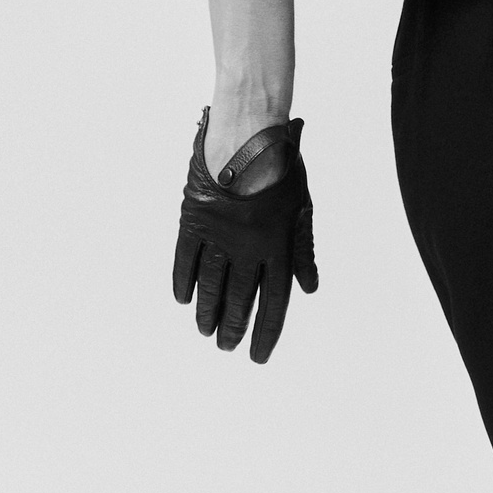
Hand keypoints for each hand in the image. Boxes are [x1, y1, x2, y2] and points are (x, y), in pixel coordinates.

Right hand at [172, 110, 317, 363]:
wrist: (247, 137)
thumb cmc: (282, 168)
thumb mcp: (302, 208)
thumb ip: (302, 251)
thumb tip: (309, 287)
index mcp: (279, 247)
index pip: (274, 303)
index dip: (266, 331)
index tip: (258, 355)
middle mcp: (249, 249)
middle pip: (240, 300)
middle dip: (234, 327)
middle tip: (227, 348)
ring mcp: (219, 238)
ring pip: (212, 286)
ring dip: (209, 312)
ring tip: (205, 332)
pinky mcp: (195, 222)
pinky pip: (186, 260)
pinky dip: (185, 281)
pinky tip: (184, 299)